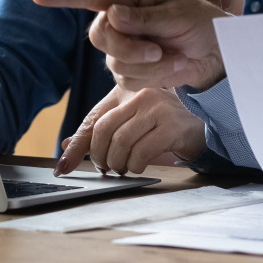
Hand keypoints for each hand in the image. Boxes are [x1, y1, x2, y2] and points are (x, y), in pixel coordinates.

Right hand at [32, 0, 227, 91]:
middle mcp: (119, 16)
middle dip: (128, 48)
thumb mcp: (178, 15)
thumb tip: (112, 16)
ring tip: (174, 55)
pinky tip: (173, 66)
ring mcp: (122, 44)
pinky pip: (129, 78)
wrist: (215, 52)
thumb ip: (145, 18)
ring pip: (114, 61)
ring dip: (148, 65)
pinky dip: (155, 75)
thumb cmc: (199, 23)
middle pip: (99, 35)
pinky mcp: (129, 68)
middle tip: (157, 51)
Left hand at [54, 86, 206, 176]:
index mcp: (126, 92)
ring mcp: (158, 108)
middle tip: (107, 168)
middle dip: (101, 157)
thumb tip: (65, 149)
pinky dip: (136, 165)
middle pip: (104, 130)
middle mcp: (140, 95)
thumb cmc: (161, 128)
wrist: (199, 128)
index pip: (93, 121)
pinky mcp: (171, 125)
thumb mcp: (129, 126)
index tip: (62, 170)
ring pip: (122, 142)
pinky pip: (142, 151)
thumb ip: (101, 135)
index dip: (76, 147)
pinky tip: (139, 166)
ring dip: (119, 164)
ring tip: (124, 168)